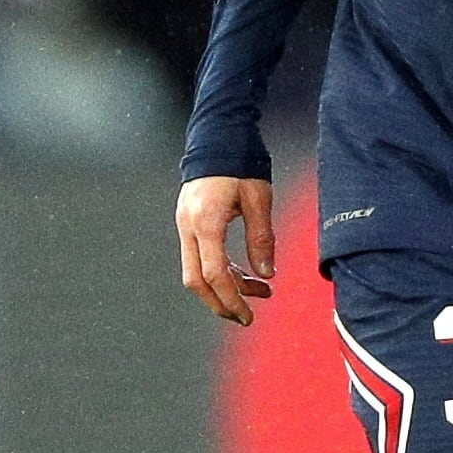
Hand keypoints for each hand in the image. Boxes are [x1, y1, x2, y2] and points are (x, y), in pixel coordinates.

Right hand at [177, 175, 276, 324]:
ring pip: (196, 271)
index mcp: (206, 221)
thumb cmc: (241, 163)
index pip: (214, 274)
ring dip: (225, 287)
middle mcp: (189, 226)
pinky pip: (200, 256)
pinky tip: (245, 273)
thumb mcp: (259, 199)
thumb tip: (266, 274)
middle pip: (196, 280)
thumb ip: (261, 238)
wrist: (219, 135)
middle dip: (221, 303)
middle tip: (247, 317)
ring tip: (259, 291)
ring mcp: (185, 224)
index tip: (248, 316)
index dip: (231, 299)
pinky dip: (221, 270)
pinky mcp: (189, 222)